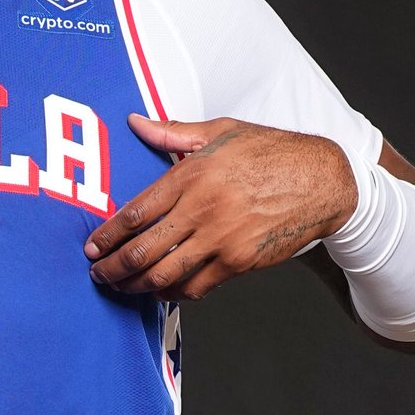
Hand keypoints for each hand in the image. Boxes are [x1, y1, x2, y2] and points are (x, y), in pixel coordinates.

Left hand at [83, 115, 356, 300]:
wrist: (324, 181)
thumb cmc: (272, 151)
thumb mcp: (221, 130)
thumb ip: (173, 131)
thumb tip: (135, 121)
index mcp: (190, 176)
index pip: (134, 214)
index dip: (107, 236)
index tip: (91, 247)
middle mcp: (201, 211)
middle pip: (142, 251)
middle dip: (113, 268)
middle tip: (97, 275)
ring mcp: (221, 240)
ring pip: (165, 275)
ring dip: (136, 286)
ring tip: (120, 288)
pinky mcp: (240, 262)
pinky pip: (197, 286)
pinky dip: (173, 293)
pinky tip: (160, 292)